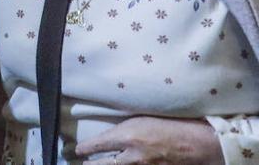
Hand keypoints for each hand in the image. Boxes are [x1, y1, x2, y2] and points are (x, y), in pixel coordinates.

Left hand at [75, 116, 223, 163]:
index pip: (97, 145)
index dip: (85, 149)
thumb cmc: (173, 125)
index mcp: (127, 136)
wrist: (201, 144)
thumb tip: (112, 134)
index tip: (78, 150)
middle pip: (102, 164)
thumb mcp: (144, 119)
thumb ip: (126, 128)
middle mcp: (132, 155)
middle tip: (84, 164)